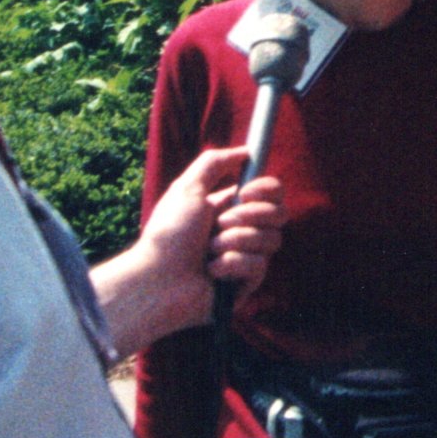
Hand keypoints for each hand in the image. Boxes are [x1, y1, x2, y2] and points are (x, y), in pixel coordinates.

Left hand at [93, 147, 286, 353]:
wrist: (157, 280)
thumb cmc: (168, 234)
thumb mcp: (187, 188)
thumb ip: (215, 162)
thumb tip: (246, 153)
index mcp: (230, 209)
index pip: (272, 193)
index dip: (266, 190)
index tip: (244, 193)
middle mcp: (242, 231)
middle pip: (279, 214)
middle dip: (250, 216)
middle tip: (221, 223)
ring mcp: (246, 258)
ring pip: (272, 239)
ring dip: (237, 241)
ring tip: (209, 251)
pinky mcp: (246, 284)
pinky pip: (260, 265)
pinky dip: (233, 264)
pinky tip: (212, 271)